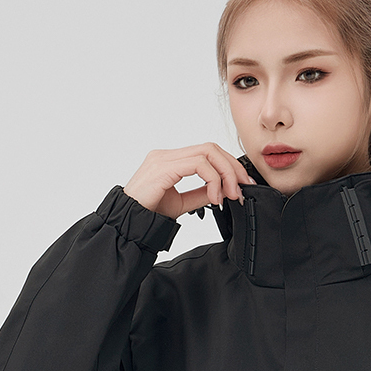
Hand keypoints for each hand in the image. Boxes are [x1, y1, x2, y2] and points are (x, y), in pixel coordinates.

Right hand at [123, 142, 257, 219]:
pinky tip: (215, 197)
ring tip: (229, 195)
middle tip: (242, 189)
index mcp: (171, 160)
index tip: (242, 185)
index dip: (229, 166)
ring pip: (208, 153)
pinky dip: (213, 180)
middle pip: (211, 147)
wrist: (128, 222)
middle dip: (233, 167)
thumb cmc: (148, 212)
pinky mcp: (163, 167)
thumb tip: (222, 190)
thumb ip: (200, 193)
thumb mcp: (181, 203)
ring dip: (225, 174)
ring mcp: (164, 158)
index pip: (207, 152)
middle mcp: (167, 155)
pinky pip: (199, 164)